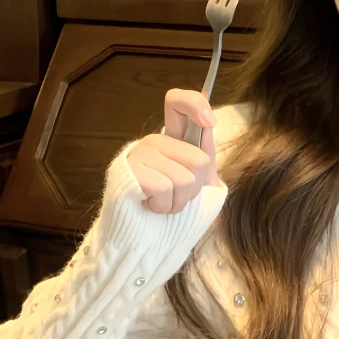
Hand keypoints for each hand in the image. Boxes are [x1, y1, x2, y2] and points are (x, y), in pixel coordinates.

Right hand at [127, 89, 218, 213]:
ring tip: (162, 203)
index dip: (196, 104)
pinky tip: (150, 206)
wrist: (145, 237)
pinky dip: (163, 206)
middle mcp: (154, 141)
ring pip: (184, 179)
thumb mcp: (198, 180)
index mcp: (172, 139)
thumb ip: (204, 152)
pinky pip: (164, 189)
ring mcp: (138, 154)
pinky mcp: (128, 172)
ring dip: (178, 202)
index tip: (209, 124)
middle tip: (176, 196)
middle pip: (198, 159)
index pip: (178, 101)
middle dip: (194, 189)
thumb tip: (208, 121)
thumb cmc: (173, 208)